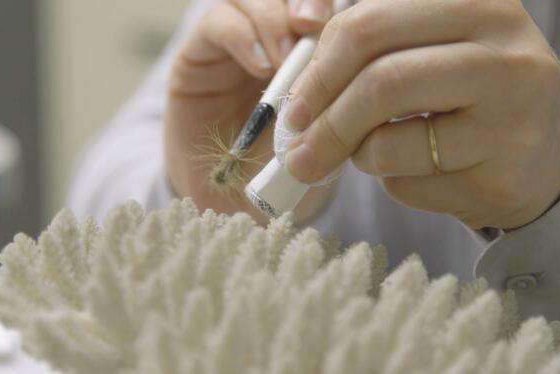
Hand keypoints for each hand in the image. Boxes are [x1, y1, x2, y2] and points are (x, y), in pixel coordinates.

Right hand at [166, 0, 333, 220]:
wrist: (232, 202)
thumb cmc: (282, 169)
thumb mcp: (322, 134)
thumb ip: (338, 98)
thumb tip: (360, 64)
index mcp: (305, 54)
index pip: (320, 9)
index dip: (333, 9)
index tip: (349, 31)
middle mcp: (270, 40)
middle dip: (304, 2)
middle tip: (315, 26)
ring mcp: (234, 44)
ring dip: (274, 21)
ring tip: (284, 58)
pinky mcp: (199, 54)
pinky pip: (218, 23)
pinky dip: (242, 37)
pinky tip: (260, 66)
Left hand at [284, 0, 559, 228]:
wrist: (545, 154)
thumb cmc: (470, 101)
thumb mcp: (429, 56)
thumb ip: (373, 57)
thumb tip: (298, 98)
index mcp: (470, 3)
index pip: (365, 25)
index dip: (318, 72)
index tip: (296, 107)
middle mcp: (500, 44)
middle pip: (378, 79)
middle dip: (325, 122)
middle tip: (300, 151)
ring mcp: (510, 104)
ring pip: (388, 137)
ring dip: (356, 156)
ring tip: (364, 158)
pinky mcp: (506, 161)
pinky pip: (411, 178)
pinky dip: (391, 182)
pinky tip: (416, 173)